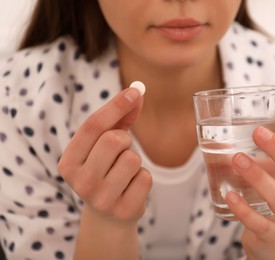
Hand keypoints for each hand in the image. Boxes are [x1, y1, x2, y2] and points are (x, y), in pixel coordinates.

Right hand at [58, 87, 151, 222]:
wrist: (109, 214)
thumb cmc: (106, 169)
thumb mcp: (104, 144)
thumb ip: (119, 117)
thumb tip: (138, 92)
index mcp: (68, 163)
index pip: (91, 127)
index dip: (115, 105)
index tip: (136, 91)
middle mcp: (80, 183)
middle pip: (113, 140)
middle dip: (124, 140)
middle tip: (121, 151)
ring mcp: (101, 199)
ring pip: (132, 159)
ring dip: (134, 160)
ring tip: (125, 172)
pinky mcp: (123, 210)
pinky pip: (145, 178)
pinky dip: (143, 178)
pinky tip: (131, 187)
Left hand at [226, 111, 274, 259]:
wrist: (272, 244)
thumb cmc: (272, 203)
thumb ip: (261, 160)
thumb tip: (220, 138)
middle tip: (257, 132)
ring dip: (258, 176)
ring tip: (237, 160)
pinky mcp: (274, 235)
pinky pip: (259, 222)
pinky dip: (244, 209)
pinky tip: (230, 196)